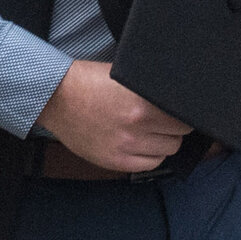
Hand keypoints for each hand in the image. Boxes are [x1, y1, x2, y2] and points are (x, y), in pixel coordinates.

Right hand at [39, 59, 190, 174]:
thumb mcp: (125, 76)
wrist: (56, 98)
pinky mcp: (115, 161)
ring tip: (149, 129)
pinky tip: (141, 142)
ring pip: (167, 151)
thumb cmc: (89, 82)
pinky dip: (150, 155)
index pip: (184, 116)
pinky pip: (150, 164)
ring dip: (163, 141)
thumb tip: (177, 99)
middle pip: (179, 134)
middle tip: (162, 117)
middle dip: (174, 125)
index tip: (177, 109)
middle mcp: (135, 127)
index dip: (183, 111)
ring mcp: (125, 147)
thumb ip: (152, 90)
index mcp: (141, 103)